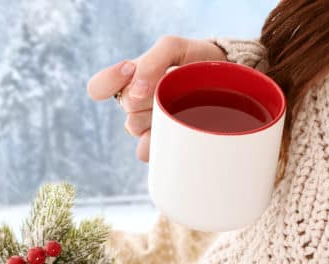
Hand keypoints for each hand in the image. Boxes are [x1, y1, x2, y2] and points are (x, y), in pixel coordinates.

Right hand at [87, 36, 224, 160]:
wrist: (229, 82)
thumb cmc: (196, 62)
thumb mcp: (174, 48)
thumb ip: (153, 59)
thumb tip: (136, 91)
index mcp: (131, 82)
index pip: (99, 87)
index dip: (109, 80)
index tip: (130, 69)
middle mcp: (135, 106)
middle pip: (126, 106)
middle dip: (150, 94)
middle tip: (172, 85)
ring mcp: (148, 127)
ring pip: (135, 127)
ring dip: (156, 115)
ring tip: (181, 104)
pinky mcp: (163, 146)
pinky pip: (147, 150)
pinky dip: (157, 142)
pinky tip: (174, 132)